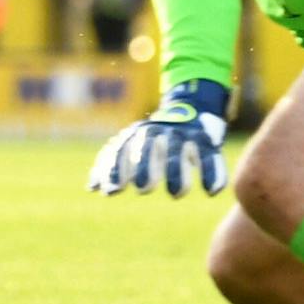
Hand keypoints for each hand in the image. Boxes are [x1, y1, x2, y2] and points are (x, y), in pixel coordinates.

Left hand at [88, 79, 229, 197]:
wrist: (191, 109)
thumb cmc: (154, 137)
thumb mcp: (132, 144)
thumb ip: (112, 165)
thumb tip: (91, 188)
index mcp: (138, 134)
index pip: (122, 150)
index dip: (116, 169)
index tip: (112, 191)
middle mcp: (158, 133)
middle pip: (148, 148)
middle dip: (145, 167)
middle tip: (143, 188)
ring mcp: (183, 136)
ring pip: (179, 152)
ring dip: (178, 173)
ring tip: (176, 194)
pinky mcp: (206, 141)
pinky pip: (209, 156)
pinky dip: (212, 173)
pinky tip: (211, 190)